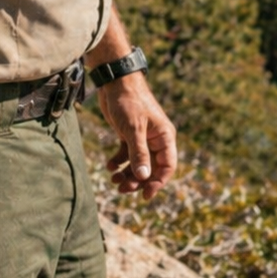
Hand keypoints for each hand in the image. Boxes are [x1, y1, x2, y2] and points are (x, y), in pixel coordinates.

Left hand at [94, 73, 176, 200]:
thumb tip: (144, 178)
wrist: (115, 82)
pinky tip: (110, 166)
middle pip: (151, 168)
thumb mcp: (133, 129)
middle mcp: (156, 139)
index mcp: (164, 136)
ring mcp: (142, 137)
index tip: (145, 195)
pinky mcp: (129, 134)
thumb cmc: (129, 102)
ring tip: (114, 179)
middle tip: (122, 189)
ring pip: (138, 163)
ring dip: (128, 174)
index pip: (167, 166)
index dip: (158, 182)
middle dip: (138, 180)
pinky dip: (119, 162)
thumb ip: (139, 154)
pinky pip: (127, 154)